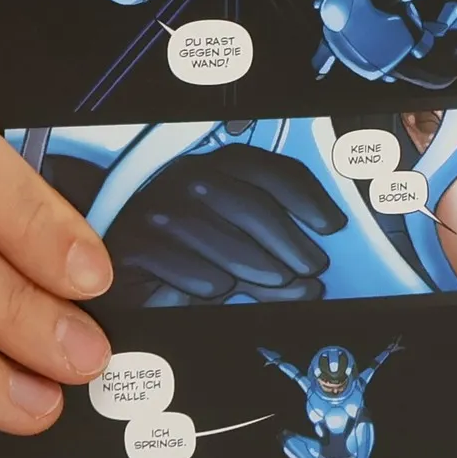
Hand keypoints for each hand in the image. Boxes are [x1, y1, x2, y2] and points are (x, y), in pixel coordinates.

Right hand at [103, 143, 345, 305]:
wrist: (125, 268)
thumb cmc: (188, 256)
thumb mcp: (236, 249)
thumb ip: (271, 256)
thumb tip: (312, 282)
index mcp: (214, 167)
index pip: (267, 170)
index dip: (307, 196)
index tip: (332, 225)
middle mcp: (184, 180)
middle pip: (249, 204)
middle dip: (289, 240)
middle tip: (313, 267)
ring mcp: (156, 210)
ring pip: (218, 236)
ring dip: (257, 264)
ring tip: (282, 284)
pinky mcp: (133, 245)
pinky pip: (179, 264)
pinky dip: (206, 280)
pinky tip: (220, 290)